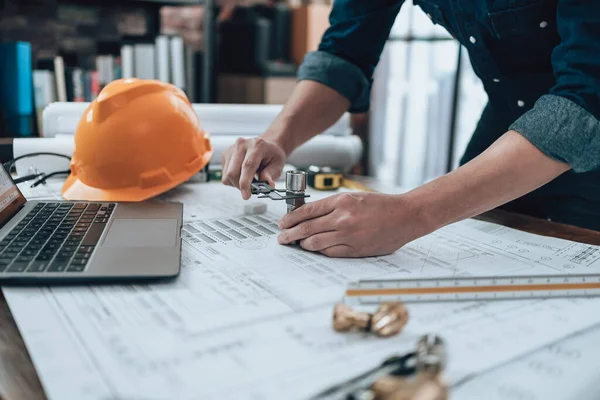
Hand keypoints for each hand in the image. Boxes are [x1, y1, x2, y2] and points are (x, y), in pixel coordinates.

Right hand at [221, 137, 286, 199]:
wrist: (267, 145)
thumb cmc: (272, 155)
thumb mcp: (277, 165)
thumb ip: (270, 175)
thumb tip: (267, 185)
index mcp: (257, 145)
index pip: (247, 166)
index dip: (245, 183)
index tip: (246, 195)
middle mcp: (242, 145)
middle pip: (233, 172)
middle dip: (240, 186)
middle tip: (250, 190)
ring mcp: (232, 149)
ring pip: (227, 175)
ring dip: (236, 183)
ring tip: (248, 179)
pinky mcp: (225, 155)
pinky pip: (225, 174)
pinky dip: (233, 179)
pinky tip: (242, 175)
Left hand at [277, 192, 430, 257]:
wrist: (406, 215)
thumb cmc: (381, 205)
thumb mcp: (354, 197)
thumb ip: (332, 206)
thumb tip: (309, 216)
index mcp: (341, 201)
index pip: (307, 211)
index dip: (290, 218)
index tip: (282, 223)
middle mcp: (343, 218)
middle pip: (306, 228)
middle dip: (290, 234)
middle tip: (282, 238)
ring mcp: (349, 235)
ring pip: (316, 243)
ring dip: (303, 244)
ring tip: (297, 244)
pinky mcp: (356, 249)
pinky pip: (331, 252)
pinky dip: (320, 251)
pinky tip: (315, 250)